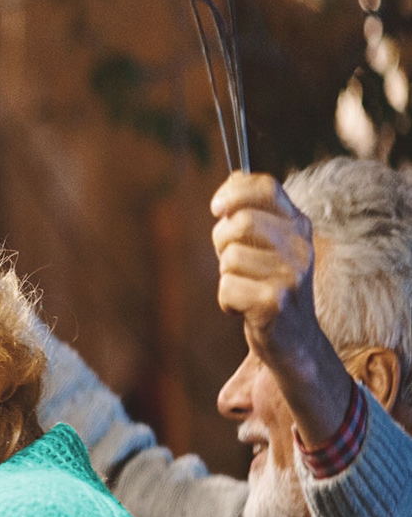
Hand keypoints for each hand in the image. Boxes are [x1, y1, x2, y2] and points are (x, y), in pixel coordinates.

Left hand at [212, 172, 357, 444]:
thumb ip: (252, 211)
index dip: (234, 192)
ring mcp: (291, 275)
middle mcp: (301, 246)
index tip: (216, 207)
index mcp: (298, 225)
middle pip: (239, 222)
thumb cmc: (271, 286)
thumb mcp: (268, 245)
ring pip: (229, 258)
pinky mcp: (275, 303)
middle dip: (222, 243)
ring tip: (246, 288)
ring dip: (226, 276)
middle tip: (233, 263)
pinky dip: (226, 301)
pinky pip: (226, 289)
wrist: (294, 340)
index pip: (266, 187)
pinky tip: (245, 309)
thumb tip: (234, 177)